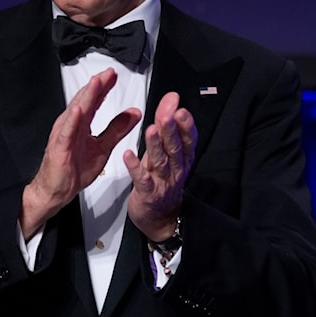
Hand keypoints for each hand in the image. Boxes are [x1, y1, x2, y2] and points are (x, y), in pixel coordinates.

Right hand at [21, 68, 141, 239]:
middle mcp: (71, 125)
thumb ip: (117, 129)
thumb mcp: (103, 147)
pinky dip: (72, 120)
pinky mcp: (60, 148)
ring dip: (85, 97)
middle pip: (85, 101)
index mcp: (82, 124)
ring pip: (76, 112)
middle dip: (97, 86)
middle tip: (109, 73)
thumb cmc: (74, 170)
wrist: (57, 190)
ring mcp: (64, 134)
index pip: (94, 101)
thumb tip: (134, 113)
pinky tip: (78, 110)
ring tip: (96, 83)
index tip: (114, 75)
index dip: (104, 87)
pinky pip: (67, 132)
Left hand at [124, 91, 196, 240]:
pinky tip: (128, 155)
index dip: (185, 124)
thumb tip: (171, 100)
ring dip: (155, 145)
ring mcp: (162, 182)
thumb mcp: (166, 152)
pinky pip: (141, 179)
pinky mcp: (148, 193)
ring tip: (151, 130)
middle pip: (174, 148)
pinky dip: (135, 167)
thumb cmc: (161, 179)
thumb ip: (167, 126)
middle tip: (167, 114)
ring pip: (160, 161)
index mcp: (182, 157)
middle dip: (171, 130)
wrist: (158, 216)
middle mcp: (175, 169)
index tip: (180, 109)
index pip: (187, 139)